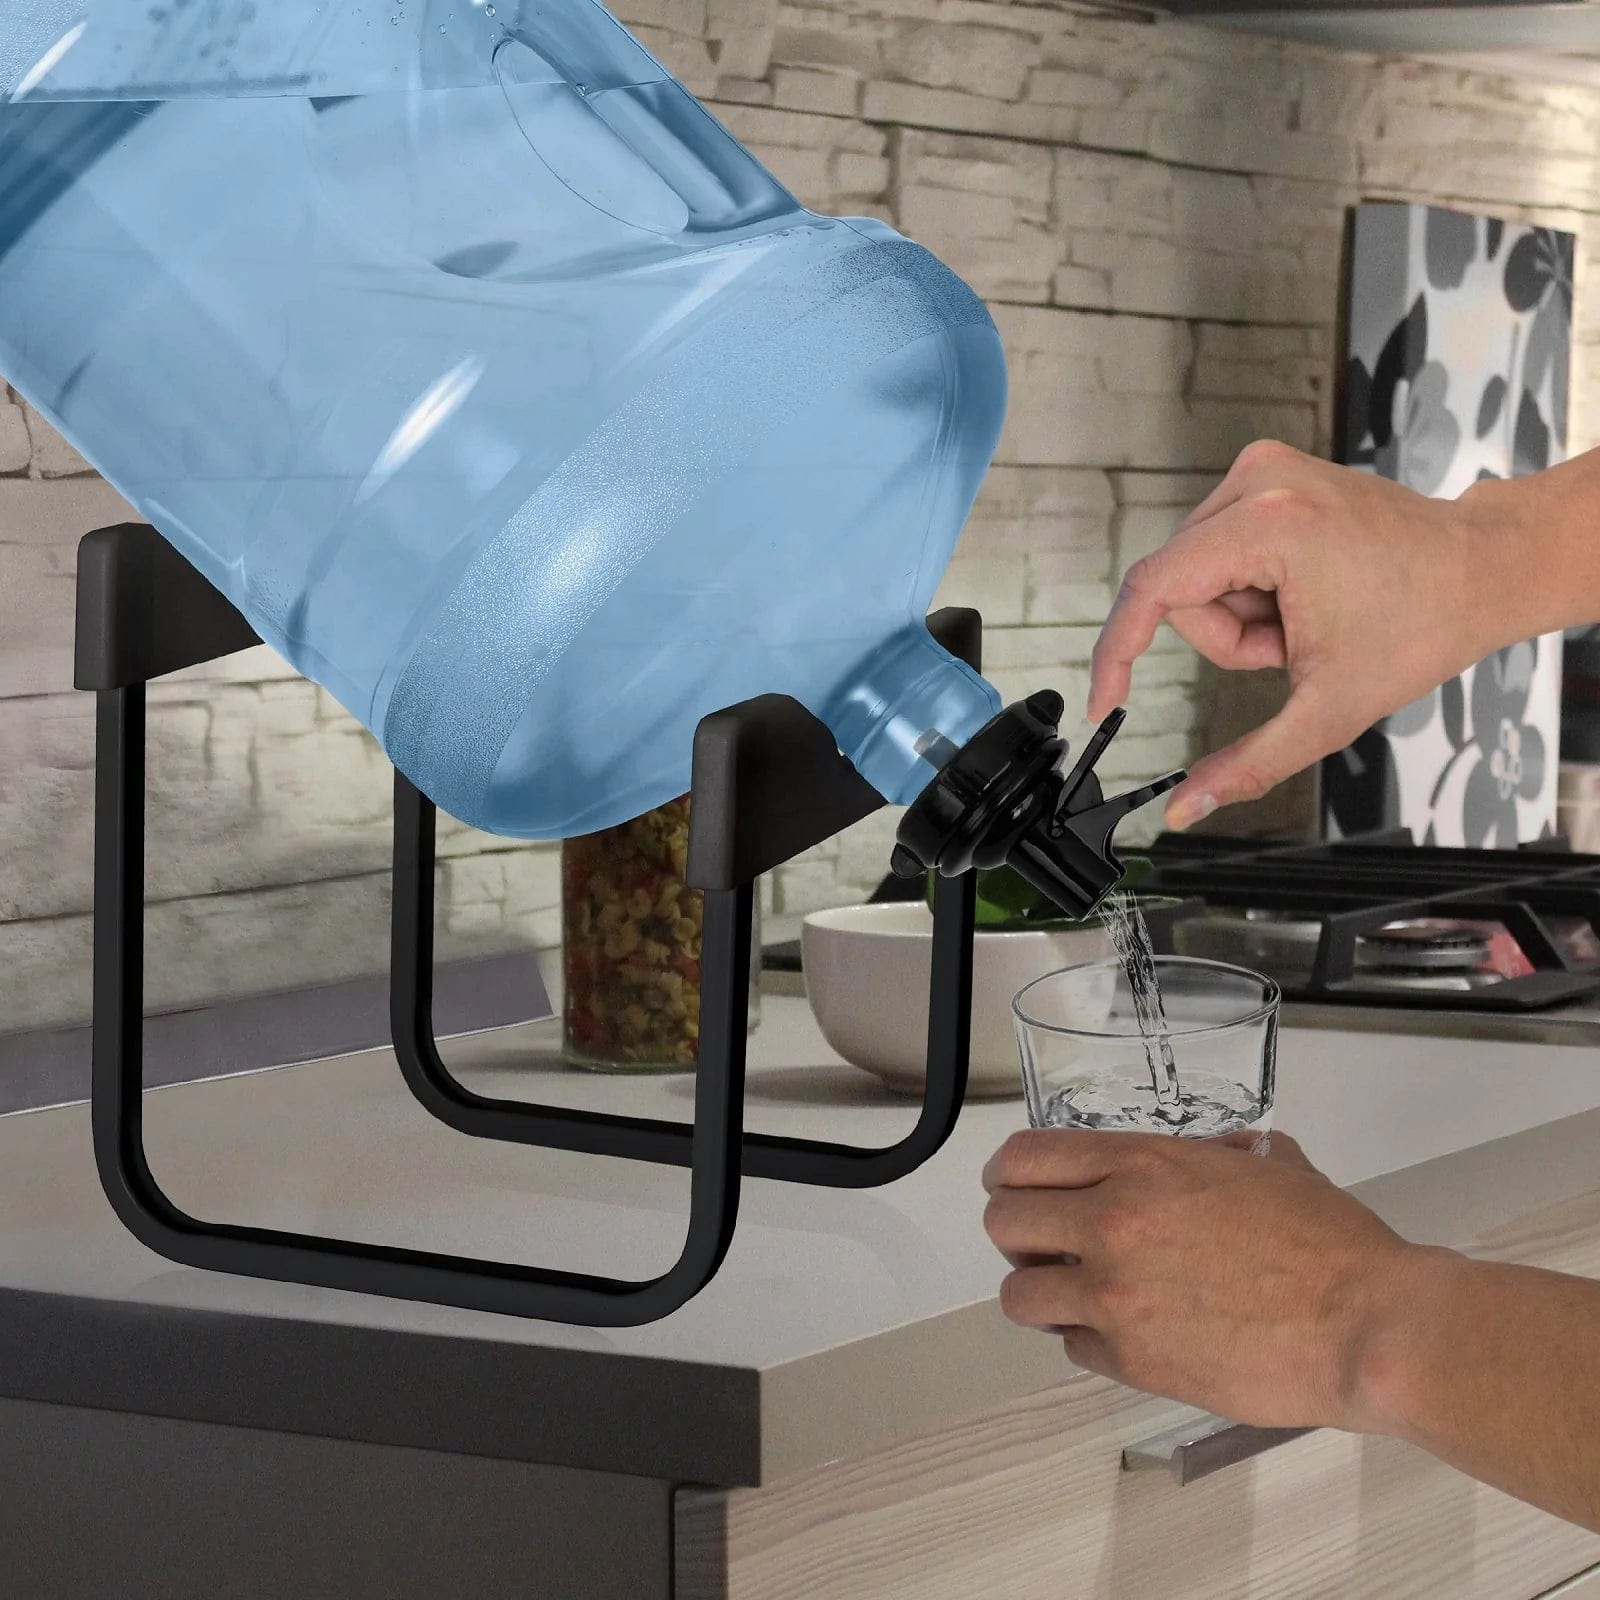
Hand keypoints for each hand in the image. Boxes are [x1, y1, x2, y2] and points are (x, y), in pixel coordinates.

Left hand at [982, 1127, 1422, 1430]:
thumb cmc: (1332, 1244)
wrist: (1367, 1325)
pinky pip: (1072, 1349)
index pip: (1023, 1158)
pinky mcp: (1131, 1361)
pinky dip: (1090, 1342)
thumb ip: (1216, 1156)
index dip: (1010, 1175)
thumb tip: (1213, 1156)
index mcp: (1140, 1165)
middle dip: (1017, 1234)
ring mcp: (1115, 1297)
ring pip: (1019, 1295)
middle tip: (1046, 1245)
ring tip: (1077, 1297)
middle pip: (1003, 1223)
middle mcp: (1111, 1223)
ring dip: (1042, 1294)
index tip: (1017, 1188)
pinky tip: (1127, 1335)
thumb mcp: (1269, 1164)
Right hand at [1088, 440, 1534, 829]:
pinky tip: (1304, 594)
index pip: (1152, 588)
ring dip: (1241, 617)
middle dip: (1227, 637)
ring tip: (1307, 621)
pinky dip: (1252, 589)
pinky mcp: (1269, 474)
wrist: (1483, 569)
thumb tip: (1183, 809)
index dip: (1117, 653)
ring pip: (1198, 575)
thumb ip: (1248, 765)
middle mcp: (1258, 480)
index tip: (1105, 703)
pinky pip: (1219, 552)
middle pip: (1179, 590)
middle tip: (1293, 649)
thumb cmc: (1423, 623)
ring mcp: (1263, 469)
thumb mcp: (1330, 710)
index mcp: (1269, 524)